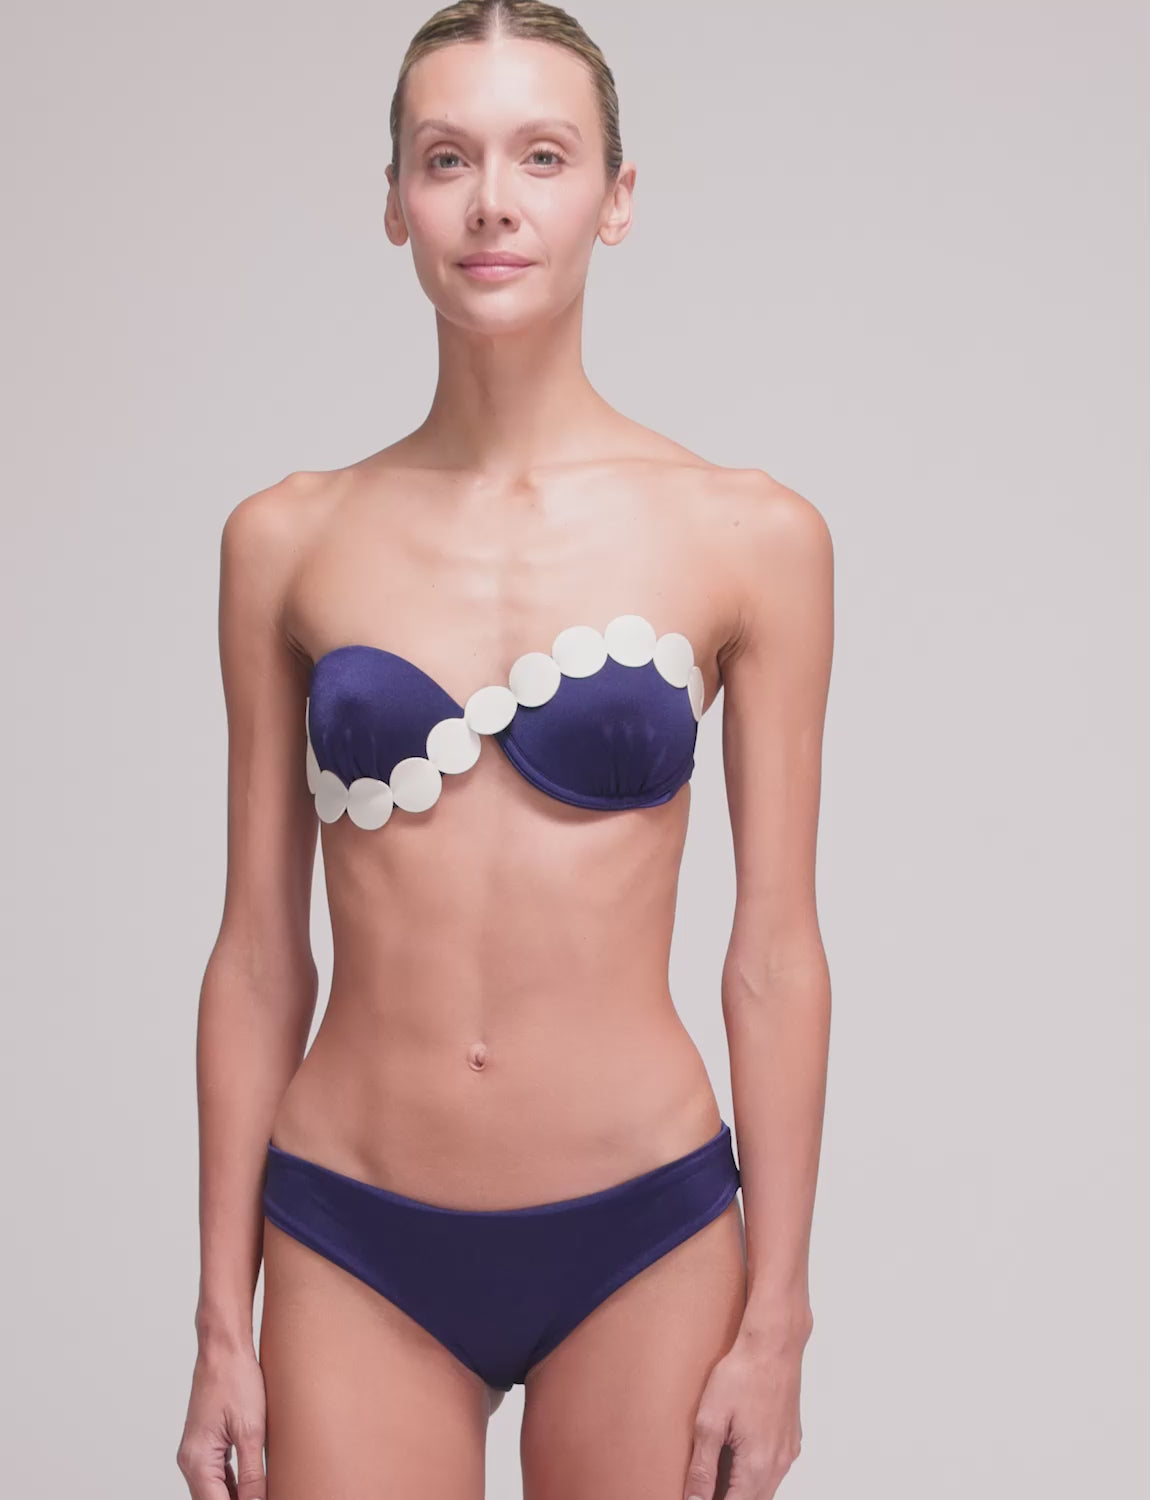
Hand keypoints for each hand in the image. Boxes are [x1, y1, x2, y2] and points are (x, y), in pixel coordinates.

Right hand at [176, 1339, 266, 1499]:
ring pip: (214, 1492)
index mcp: (198, 1461)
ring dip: (235, 1498)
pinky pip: (216, 1477)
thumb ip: (253, 1474)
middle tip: (266, 1497)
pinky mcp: (204, 1445)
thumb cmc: (235, 1380)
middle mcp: (190, 1462)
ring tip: (261, 1494)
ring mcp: (195, 1454)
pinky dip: (232, 1487)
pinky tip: (252, 1489)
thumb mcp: (251, 1431)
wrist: (224, 1349)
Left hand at [682, 1321, 807, 1498]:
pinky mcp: (792, 1439)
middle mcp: (779, 1464)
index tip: (697, 1499)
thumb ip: (702, 1466)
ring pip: (766, 1489)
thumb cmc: (742, 1374)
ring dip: (744, 1490)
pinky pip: (775, 1470)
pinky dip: (757, 1474)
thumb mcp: (710, 1419)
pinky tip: (738, 1457)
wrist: (773, 1344)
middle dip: (729, 1499)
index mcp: (757, 1465)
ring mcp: (789, 1452)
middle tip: (705, 1490)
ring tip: (717, 1477)